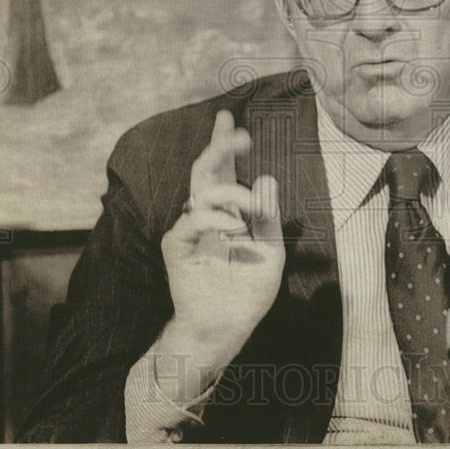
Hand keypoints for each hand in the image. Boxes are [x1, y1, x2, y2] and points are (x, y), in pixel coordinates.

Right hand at [150, 110, 284, 402]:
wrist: (225, 331)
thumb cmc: (247, 294)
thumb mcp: (271, 252)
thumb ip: (268, 217)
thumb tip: (265, 177)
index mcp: (228, 214)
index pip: (224, 171)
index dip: (224, 145)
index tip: (228, 117)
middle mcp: (207, 217)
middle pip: (206, 171)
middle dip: (220, 147)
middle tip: (238, 132)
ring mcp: (190, 231)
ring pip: (200, 192)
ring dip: (229, 192)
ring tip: (250, 207)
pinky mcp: (178, 249)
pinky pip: (191, 222)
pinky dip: (215, 219)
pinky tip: (235, 226)